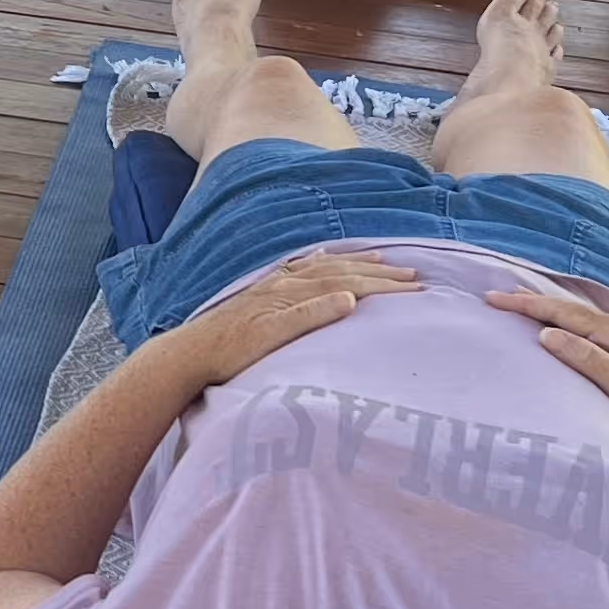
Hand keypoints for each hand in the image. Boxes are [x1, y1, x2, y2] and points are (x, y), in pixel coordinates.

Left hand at [183, 249, 423, 384]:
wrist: (191, 352)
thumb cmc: (232, 350)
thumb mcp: (274, 336)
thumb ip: (310, 315)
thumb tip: (351, 297)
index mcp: (293, 292)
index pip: (349, 283)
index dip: (384, 285)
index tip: (417, 287)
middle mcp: (285, 282)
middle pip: (341, 270)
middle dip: (379, 271)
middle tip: (413, 273)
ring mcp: (274, 285)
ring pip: (324, 266)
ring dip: (354, 261)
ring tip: (380, 257)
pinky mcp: (263, 292)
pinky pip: (300, 268)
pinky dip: (319, 260)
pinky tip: (323, 257)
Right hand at [483, 279, 608, 464]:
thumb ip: (586, 357)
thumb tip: (547, 334)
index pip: (561, 312)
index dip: (525, 305)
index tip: (493, 298)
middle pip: (569, 309)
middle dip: (532, 301)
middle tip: (498, 296)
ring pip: (580, 316)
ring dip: (549, 309)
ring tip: (524, 304)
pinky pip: (590, 326)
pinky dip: (567, 321)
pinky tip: (564, 325)